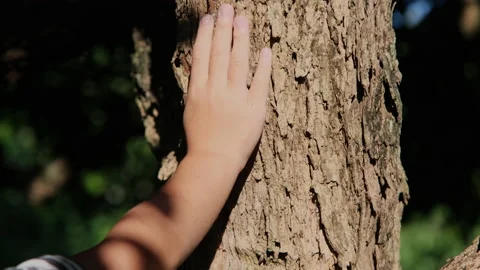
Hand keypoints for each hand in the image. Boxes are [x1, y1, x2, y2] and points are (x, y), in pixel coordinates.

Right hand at [183, 4, 271, 171]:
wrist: (212, 162)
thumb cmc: (200, 138)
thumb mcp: (190, 109)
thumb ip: (196, 86)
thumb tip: (199, 65)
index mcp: (198, 90)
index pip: (202, 55)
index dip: (206, 34)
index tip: (209, 17)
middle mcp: (215, 90)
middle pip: (220, 53)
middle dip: (224, 27)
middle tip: (228, 8)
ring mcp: (235, 99)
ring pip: (238, 62)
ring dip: (241, 39)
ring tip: (244, 19)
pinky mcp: (254, 109)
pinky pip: (260, 83)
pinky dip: (263, 66)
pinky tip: (266, 50)